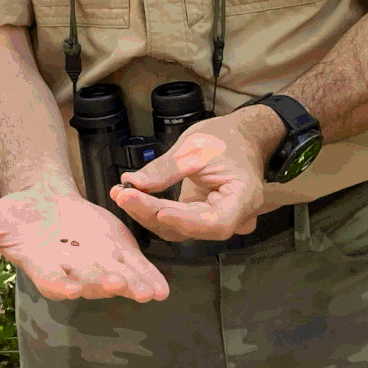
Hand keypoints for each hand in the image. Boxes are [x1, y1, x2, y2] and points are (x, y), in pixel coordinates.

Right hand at [0, 188, 168, 301]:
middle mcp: (73, 271)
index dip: (58, 280)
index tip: (67, 284)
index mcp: (43, 265)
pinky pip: (135, 270)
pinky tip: (161, 289)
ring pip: (117, 278)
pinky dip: (148, 279)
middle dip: (102, 282)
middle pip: (89, 278)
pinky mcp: (119, 256)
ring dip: (132, 285)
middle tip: (116, 286)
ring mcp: (99, 266)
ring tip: (147, 292)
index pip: (50, 277)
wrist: (44, 206)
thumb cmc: (16, 217)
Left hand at [109, 108, 278, 243]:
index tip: (156, 211)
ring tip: (123, 194)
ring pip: (180, 229)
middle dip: (153, 212)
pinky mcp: (200, 218)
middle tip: (124, 195)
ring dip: (148, 213)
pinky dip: (153, 210)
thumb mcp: (195, 146)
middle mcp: (235, 218)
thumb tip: (133, 183)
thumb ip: (165, 170)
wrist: (239, 138)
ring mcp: (217, 220)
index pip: (215, 221)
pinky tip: (133, 197)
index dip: (184, 221)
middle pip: (192, 228)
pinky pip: (176, 221)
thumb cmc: (226, 139)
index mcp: (244, 198)